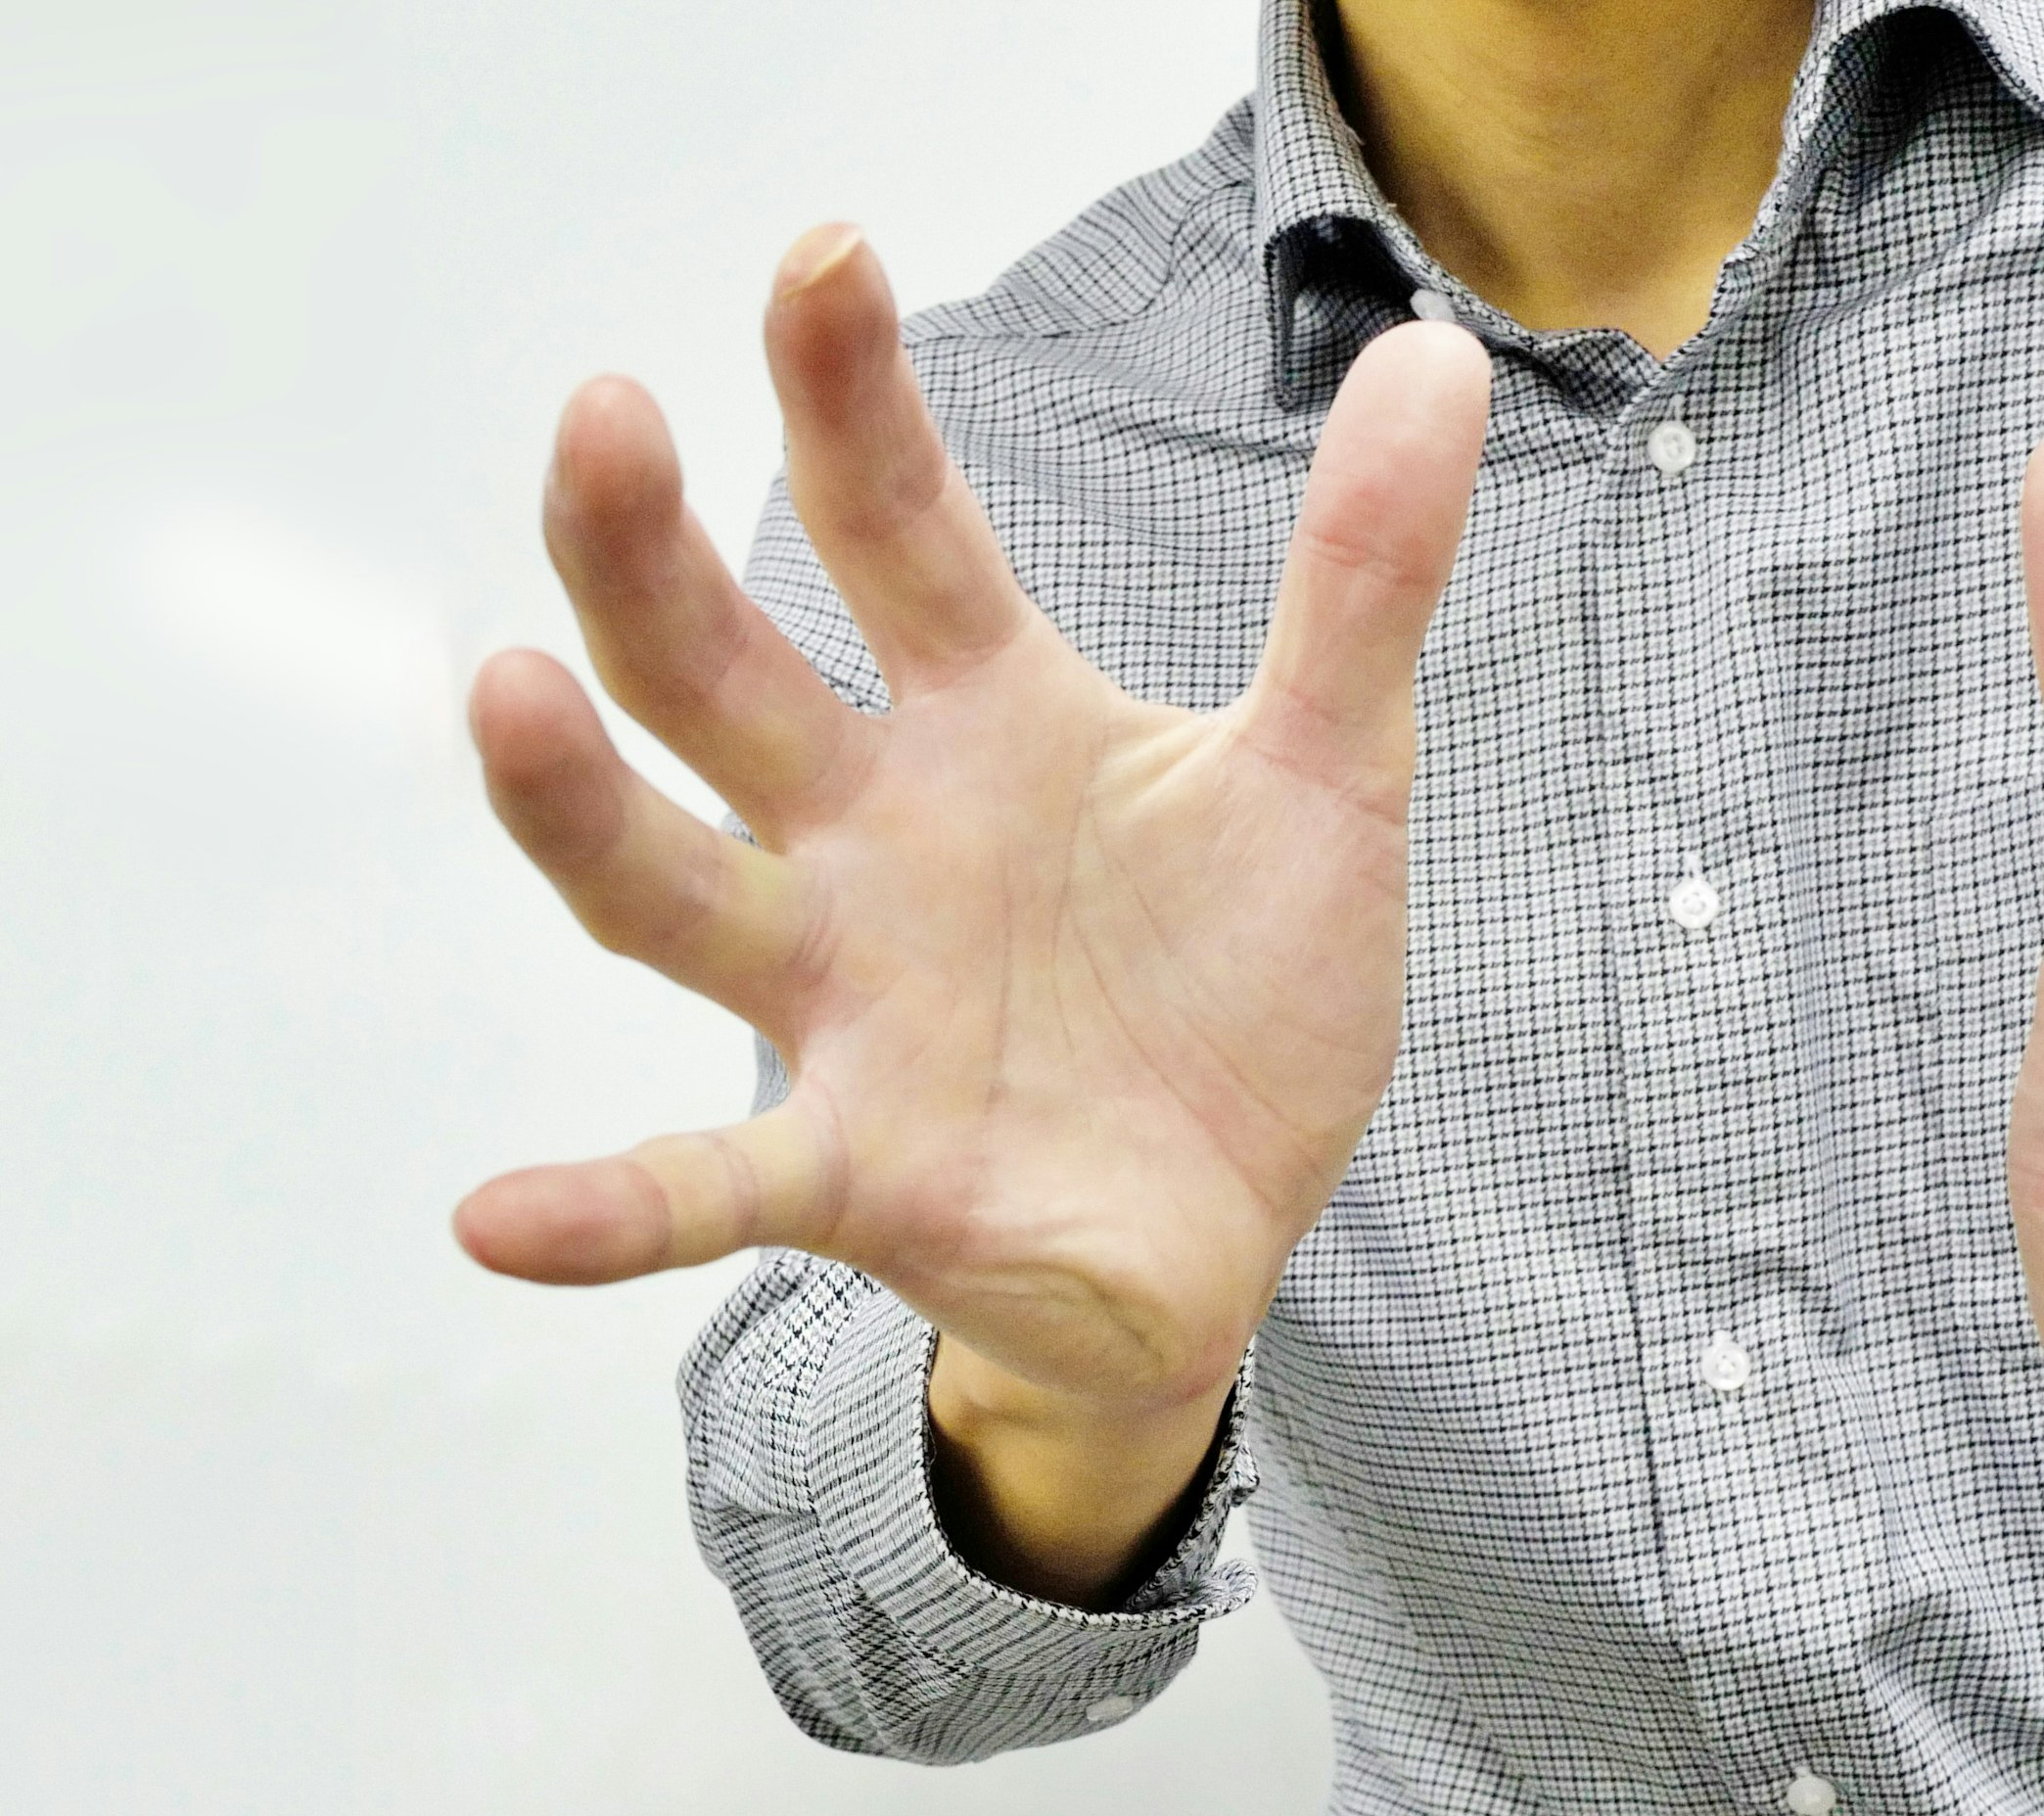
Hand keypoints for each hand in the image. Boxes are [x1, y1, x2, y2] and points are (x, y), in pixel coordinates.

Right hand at [456, 230, 1489, 1453]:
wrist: (1235, 1219)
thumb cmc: (1240, 990)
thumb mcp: (1329, 772)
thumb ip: (1364, 579)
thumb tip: (1439, 357)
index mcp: (982, 721)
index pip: (893, 529)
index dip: (852, 397)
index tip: (825, 255)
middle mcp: (868, 841)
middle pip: (720, 675)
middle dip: (647, 551)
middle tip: (604, 414)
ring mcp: (842, 1002)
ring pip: (669, 893)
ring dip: (580, 803)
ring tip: (513, 694)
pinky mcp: (853, 1167)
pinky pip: (704, 1187)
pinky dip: (604, 1209)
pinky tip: (493, 1221)